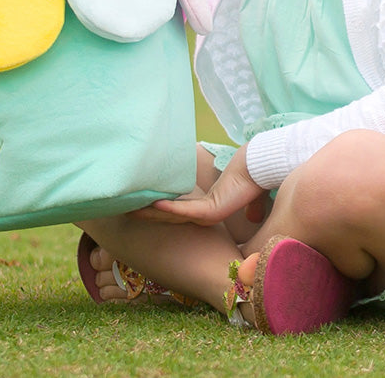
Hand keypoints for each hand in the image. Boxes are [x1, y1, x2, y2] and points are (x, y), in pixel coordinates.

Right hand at [137, 144, 266, 226]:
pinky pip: (185, 210)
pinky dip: (170, 207)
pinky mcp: (210, 211)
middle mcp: (205, 215)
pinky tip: (155, 203)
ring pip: (173, 215)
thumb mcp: (237, 189)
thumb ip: (243, 202)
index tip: (142, 204)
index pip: (180, 210)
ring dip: (152, 212)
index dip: (161, 209)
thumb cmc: (249, 176)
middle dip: (148, 213)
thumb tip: (251, 214)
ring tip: (131, 209)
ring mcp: (206, 215)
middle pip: (171, 216)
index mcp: (209, 208)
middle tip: (125, 211)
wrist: (259, 169)